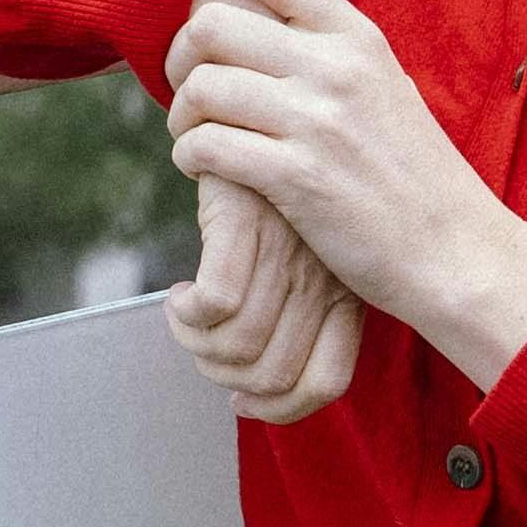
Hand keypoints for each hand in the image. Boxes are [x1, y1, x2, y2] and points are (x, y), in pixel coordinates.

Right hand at [161, 176, 367, 422]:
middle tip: (202, 347)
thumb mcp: (308, 256)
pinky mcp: (248, 222)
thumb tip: (254, 386)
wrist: (264, 117)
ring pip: (238, 345)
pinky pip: (215, 303)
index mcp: (346, 293)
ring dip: (196, 345)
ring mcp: (288, 250)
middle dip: (223, 376)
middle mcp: (323, 278)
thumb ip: (297, 311)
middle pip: (271, 375)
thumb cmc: (281, 197)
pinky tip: (179, 297)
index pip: (326, 382)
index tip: (241, 400)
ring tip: (185, 319)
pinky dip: (187, 316)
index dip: (279, 410)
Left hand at [164, 0, 526, 381]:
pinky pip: (206, 145)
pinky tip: (205, 171)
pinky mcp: (298, 178)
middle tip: (188, 90)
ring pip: (201, 87)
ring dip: (181, 116)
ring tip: (197, 137)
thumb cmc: (412, 176)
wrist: (457, 253)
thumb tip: (252, 20)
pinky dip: (190, 157)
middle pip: (211, 22)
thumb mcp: (382, 88)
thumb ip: (327, 52)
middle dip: (179, 56)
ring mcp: (318, 121)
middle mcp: (337, 67)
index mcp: (357, 37)